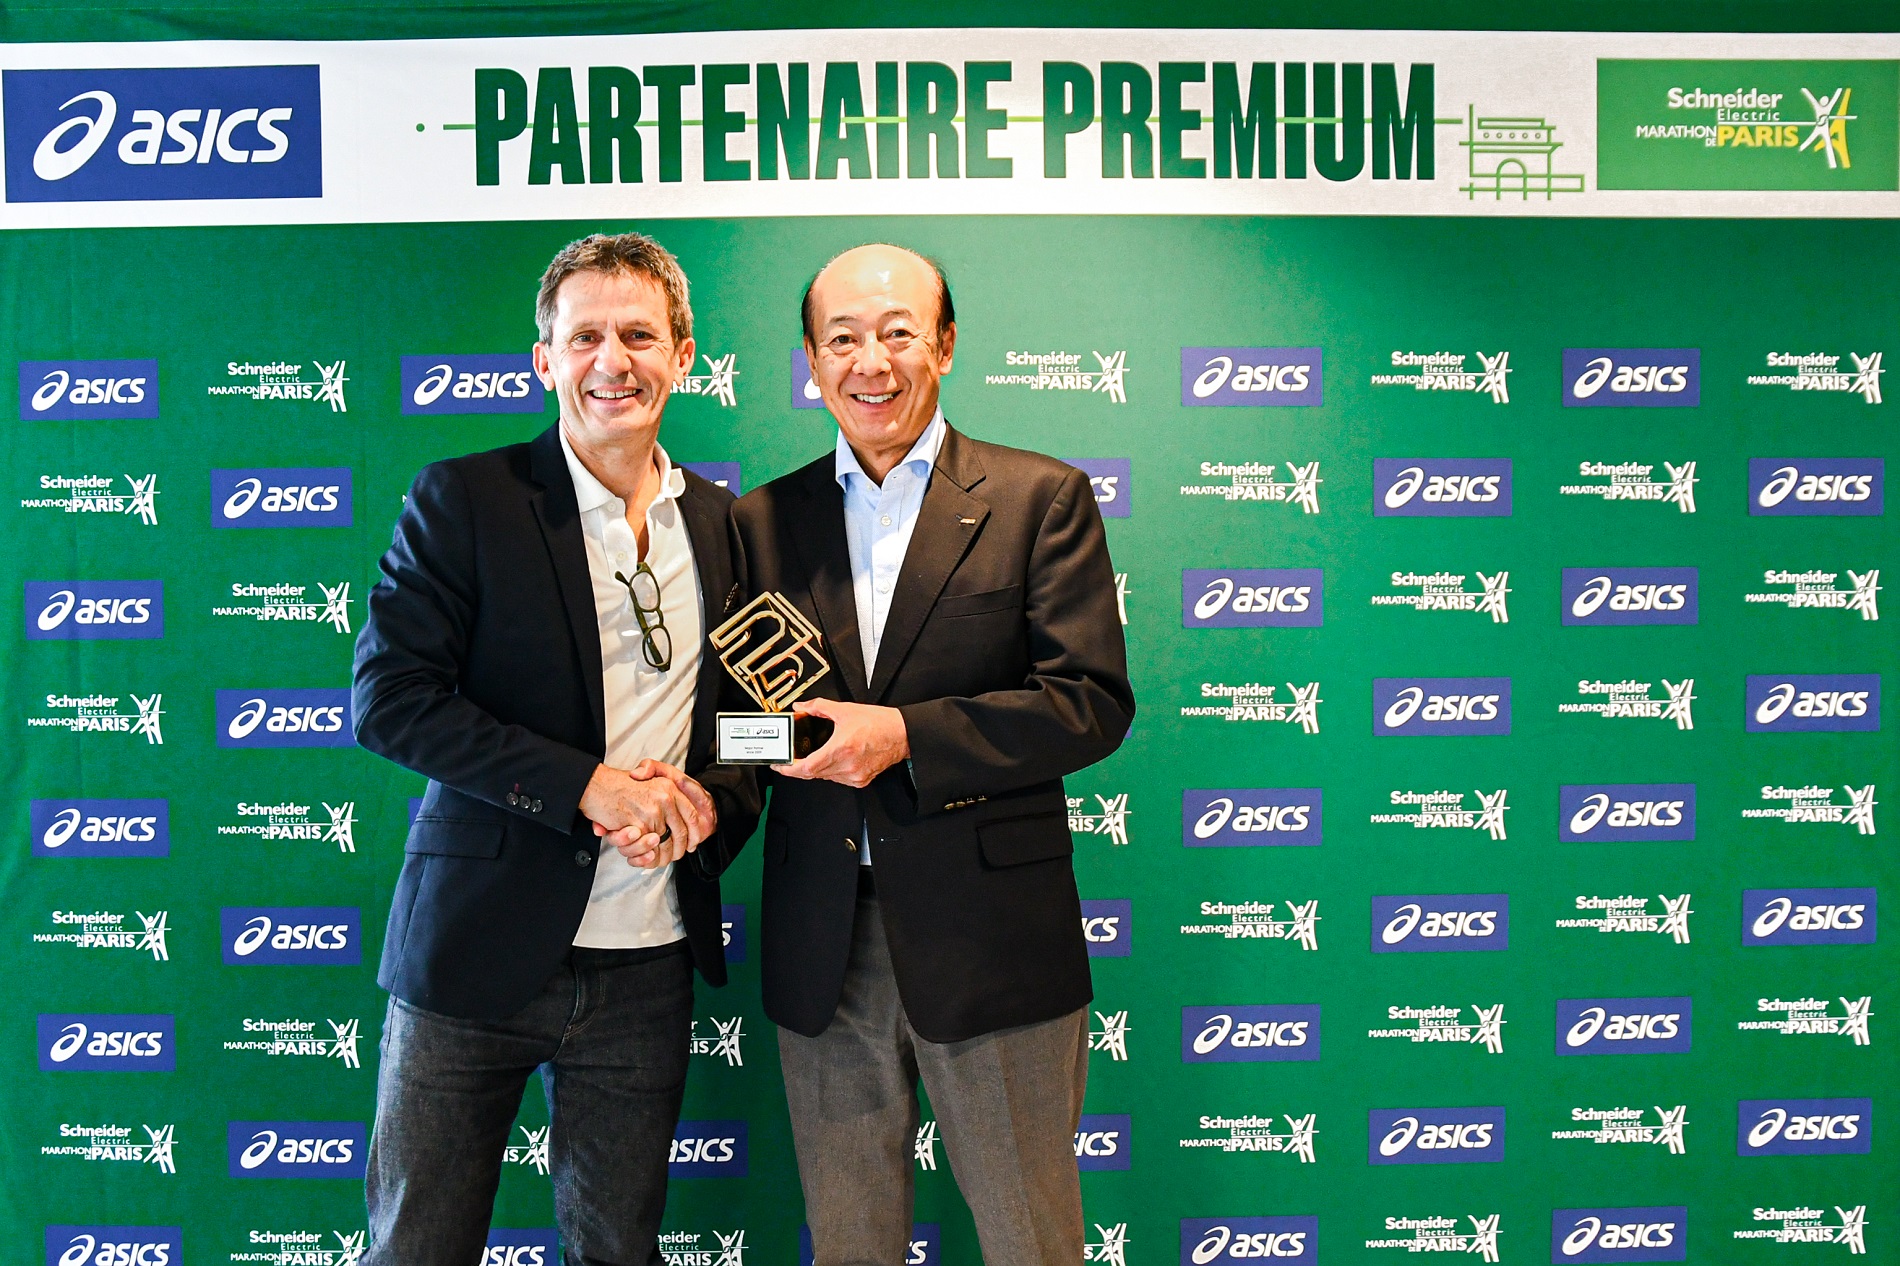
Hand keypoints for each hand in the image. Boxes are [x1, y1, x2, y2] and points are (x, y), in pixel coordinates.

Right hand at [578, 764, 703, 867]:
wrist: (596, 785)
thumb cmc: (619, 784)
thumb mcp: (649, 778)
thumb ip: (667, 793)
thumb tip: (685, 815)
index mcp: (669, 787)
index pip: (692, 815)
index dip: (695, 832)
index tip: (692, 843)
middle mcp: (664, 799)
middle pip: (682, 833)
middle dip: (679, 849)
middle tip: (677, 856)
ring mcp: (652, 813)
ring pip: (666, 844)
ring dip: (663, 856)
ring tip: (660, 859)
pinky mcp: (637, 825)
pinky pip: (647, 848)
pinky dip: (647, 856)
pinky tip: (647, 856)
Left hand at [772, 698, 908, 787]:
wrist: (901, 734)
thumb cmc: (879, 723)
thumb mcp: (845, 710)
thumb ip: (819, 707)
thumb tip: (802, 707)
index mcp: (840, 749)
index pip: (806, 768)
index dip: (789, 769)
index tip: (780, 766)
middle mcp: (846, 766)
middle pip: (813, 774)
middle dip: (801, 767)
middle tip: (794, 758)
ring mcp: (854, 776)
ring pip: (825, 777)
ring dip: (817, 768)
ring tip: (819, 754)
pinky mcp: (861, 780)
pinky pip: (838, 779)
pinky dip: (832, 771)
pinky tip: (836, 759)